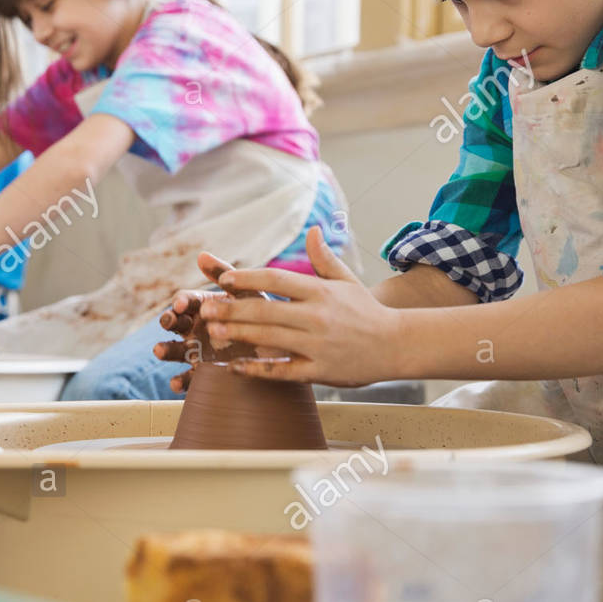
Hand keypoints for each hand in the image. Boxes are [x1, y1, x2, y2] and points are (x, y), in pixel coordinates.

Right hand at [152, 251, 282, 393]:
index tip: (181, 304)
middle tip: (168, 321)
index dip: (182, 301)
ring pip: (175, 349)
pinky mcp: (204, 373)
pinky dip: (180, 380)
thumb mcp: (249, 293)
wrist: (283, 348)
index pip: (186, 300)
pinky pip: (189, 378)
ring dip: (166, 349)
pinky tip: (176, 383)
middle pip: (176, 323)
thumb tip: (201, 254)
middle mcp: (196, 327)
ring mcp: (198, 351)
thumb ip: (226, 275)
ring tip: (159, 350)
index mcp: (204, 306)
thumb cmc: (265, 315)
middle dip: (169, 321)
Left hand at [191, 227, 400, 385]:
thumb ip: (323, 258)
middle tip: (204, 308)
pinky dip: (258, 369)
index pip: (277, 279)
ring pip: (270, 338)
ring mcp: (318, 345)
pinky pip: (283, 371)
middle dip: (232, 308)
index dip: (248, 278)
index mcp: (320, 291)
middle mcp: (317, 316)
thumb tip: (313, 230)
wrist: (397, 345)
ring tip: (212, 332)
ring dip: (239, 335)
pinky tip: (235, 367)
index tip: (223, 279)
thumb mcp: (346, 281)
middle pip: (266, 309)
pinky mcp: (321, 371)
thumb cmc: (366, 311)